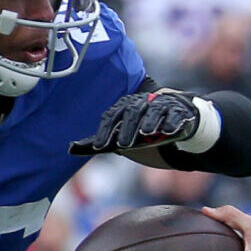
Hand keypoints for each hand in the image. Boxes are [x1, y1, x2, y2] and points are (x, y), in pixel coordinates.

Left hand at [71, 89, 204, 155]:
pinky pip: (176, 114)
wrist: (173, 118)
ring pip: (154, 110)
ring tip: (147, 133)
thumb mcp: (120, 136)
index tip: (99, 147)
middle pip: (132, 112)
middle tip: (123, 145)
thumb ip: (100, 142)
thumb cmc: (141, 129)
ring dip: (150, 122)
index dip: (105, 131)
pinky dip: (173, 122)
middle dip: (128, 128)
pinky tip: (170, 131)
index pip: (111, 116)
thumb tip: (70, 148)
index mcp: (124, 106)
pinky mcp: (179, 111)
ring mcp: (161, 105)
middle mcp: (142, 102)